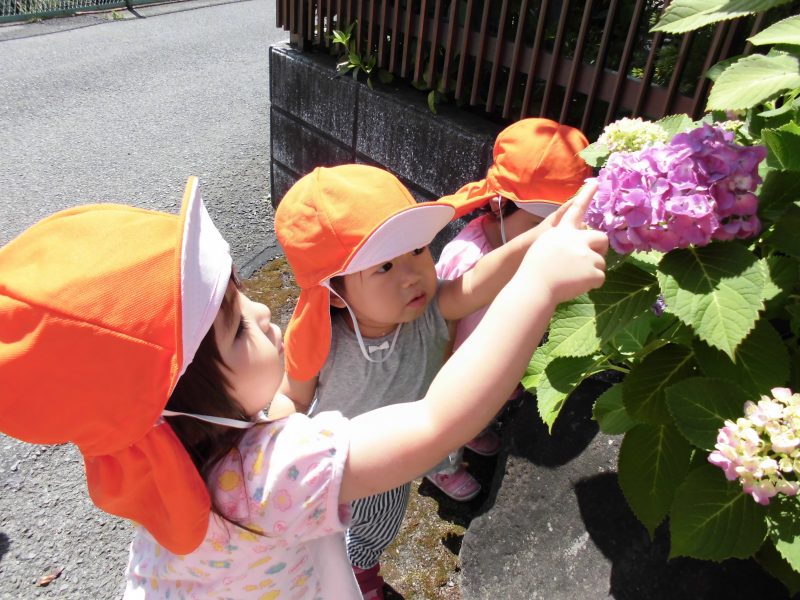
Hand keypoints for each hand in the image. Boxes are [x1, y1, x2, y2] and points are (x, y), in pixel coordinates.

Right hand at [521, 181, 607, 303]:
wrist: (534, 288)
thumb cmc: (534, 270)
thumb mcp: (544, 246)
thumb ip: (561, 240)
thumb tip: (577, 240)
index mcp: (563, 232)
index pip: (575, 209)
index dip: (586, 195)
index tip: (595, 182)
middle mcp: (577, 239)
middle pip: (601, 237)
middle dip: (599, 248)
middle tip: (589, 259)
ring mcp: (587, 255)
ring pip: (601, 262)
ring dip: (591, 271)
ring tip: (572, 278)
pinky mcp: (593, 271)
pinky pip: (600, 278)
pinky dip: (591, 284)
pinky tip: (576, 285)